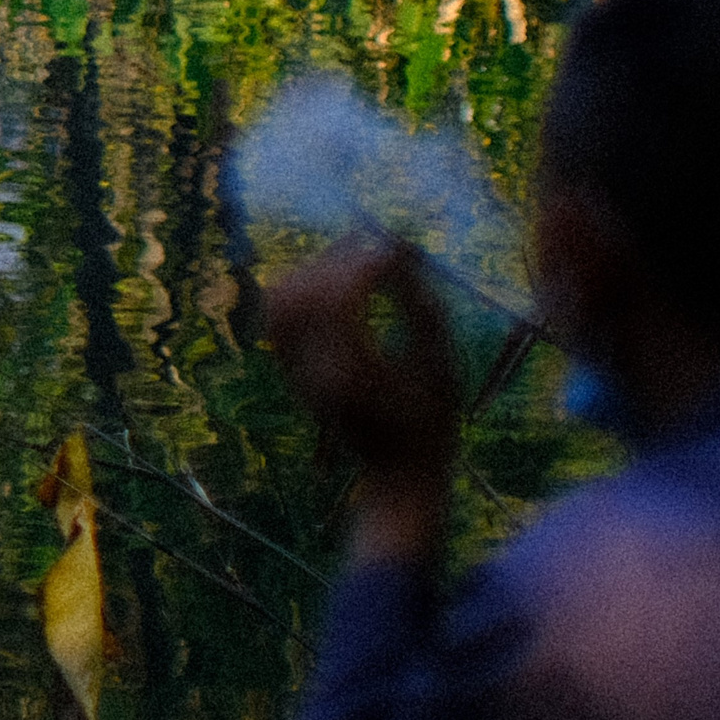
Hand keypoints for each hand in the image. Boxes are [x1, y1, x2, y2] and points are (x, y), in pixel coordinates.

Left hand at [261, 234, 458, 561]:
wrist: (398, 472)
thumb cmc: (432, 420)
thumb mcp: (440, 362)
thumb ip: (420, 305)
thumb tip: (399, 246)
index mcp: (352, 376)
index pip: (339, 302)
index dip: (367, 265)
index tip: (400, 251)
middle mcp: (313, 373)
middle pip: (301, 296)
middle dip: (339, 260)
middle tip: (380, 249)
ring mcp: (296, 373)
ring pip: (279, 301)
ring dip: (314, 270)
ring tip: (358, 261)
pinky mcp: (292, 370)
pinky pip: (278, 314)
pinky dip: (302, 287)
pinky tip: (341, 283)